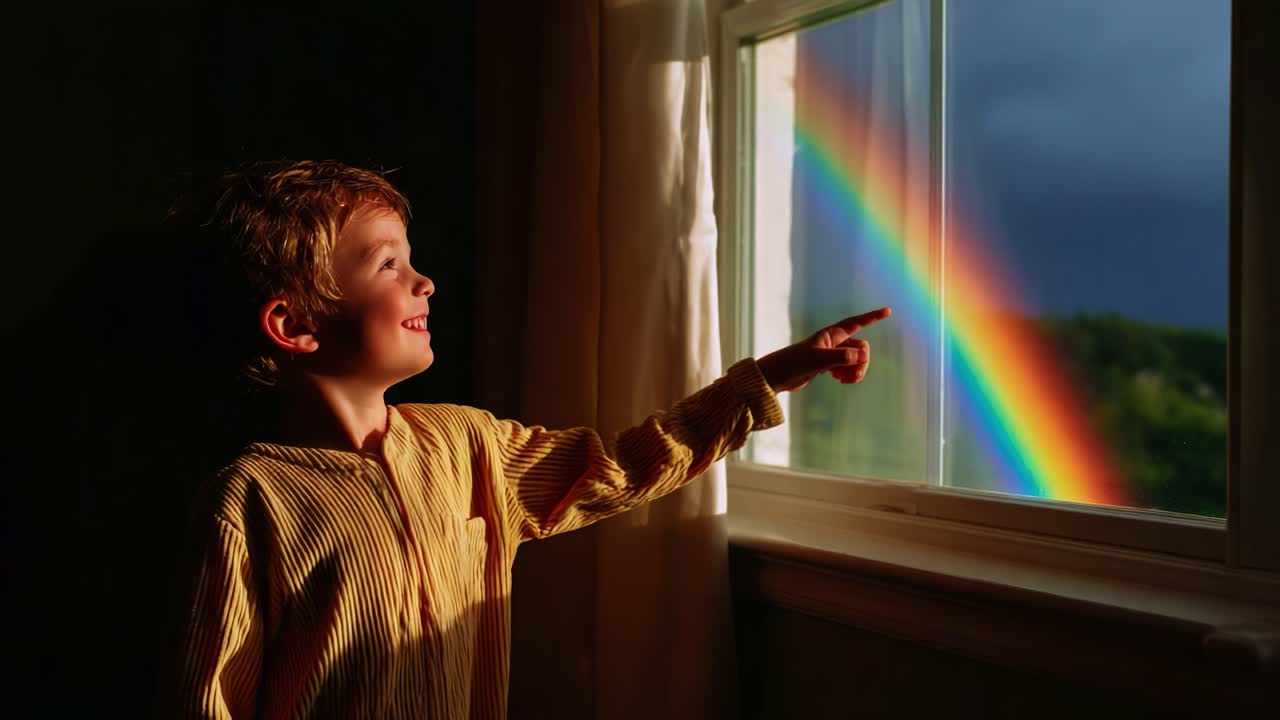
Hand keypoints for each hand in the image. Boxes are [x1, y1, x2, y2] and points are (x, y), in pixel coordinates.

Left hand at [756, 307, 891, 392]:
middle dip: (862, 362)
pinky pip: (847, 368)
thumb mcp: (819, 360)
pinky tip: (839, 381)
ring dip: (855, 371)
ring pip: (855, 359)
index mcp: (830, 334)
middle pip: (861, 347)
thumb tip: (861, 357)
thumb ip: (841, 357)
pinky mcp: (827, 366)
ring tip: (844, 381)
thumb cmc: (794, 364)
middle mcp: (833, 342)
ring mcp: (830, 354)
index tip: (888, 310)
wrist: (777, 376)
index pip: (856, 322)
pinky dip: (848, 375)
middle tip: (852, 377)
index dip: (872, 317)